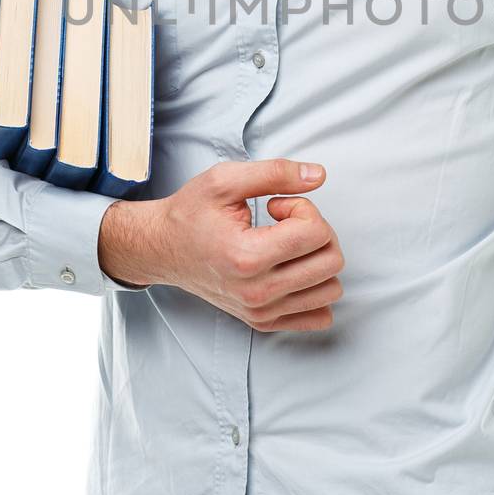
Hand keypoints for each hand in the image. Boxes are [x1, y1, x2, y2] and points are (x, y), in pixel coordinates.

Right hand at [99, 159, 345, 331]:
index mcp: (247, 257)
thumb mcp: (225, 179)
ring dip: (317, 259)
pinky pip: (318, 315)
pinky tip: (291, 268)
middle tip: (285, 223)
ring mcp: (261, 312)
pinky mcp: (263, 321)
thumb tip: (319, 175)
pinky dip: (314, 289)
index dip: (302, 207)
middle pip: (330, 261)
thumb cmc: (190, 213)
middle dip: (316, 231)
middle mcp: (256, 292)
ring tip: (286, 245)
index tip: (277, 205)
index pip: (316, 233)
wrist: (162, 248)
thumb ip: (276, 172)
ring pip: (330, 289)